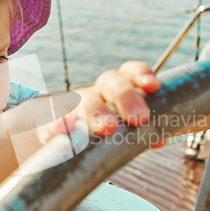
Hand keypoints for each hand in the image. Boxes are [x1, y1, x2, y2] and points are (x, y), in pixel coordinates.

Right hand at [34, 61, 162, 147]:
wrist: (57, 136)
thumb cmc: (100, 131)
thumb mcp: (122, 129)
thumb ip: (140, 132)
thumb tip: (159, 138)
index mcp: (117, 90)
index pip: (130, 72)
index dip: (141, 74)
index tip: (153, 85)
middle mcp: (97, 92)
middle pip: (111, 82)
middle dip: (126, 97)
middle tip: (139, 118)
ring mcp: (73, 106)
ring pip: (83, 99)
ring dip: (95, 111)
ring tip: (107, 128)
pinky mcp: (50, 122)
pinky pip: (52, 120)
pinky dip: (58, 125)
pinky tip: (61, 133)